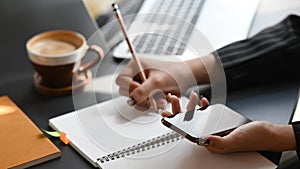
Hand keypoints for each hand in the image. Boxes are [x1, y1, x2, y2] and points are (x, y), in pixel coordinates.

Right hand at [116, 57, 209, 105]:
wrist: (186, 78)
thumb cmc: (174, 73)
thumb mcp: (158, 80)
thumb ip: (145, 89)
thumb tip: (134, 97)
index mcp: (135, 66)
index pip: (121, 79)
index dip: (128, 86)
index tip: (138, 89)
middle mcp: (136, 75)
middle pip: (125, 91)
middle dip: (139, 96)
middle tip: (149, 97)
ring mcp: (141, 86)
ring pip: (134, 99)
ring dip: (147, 102)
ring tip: (160, 99)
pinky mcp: (146, 94)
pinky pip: (143, 104)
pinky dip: (152, 105)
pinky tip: (162, 100)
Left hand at [162, 92, 296, 153]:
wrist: (270, 132)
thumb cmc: (255, 138)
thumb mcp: (236, 140)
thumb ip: (220, 143)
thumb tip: (204, 141)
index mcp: (211, 143)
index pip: (187, 133)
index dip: (175, 122)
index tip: (166, 114)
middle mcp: (211, 136)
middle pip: (188, 123)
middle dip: (179, 110)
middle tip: (173, 100)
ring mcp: (215, 128)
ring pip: (196, 117)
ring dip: (189, 106)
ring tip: (184, 97)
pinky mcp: (221, 122)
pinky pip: (207, 114)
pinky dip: (203, 106)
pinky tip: (202, 101)